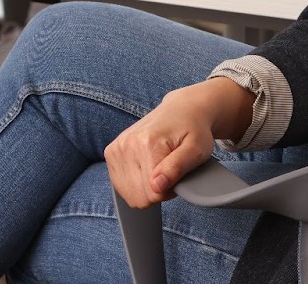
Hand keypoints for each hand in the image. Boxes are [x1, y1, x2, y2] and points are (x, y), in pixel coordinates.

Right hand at [106, 80, 251, 208]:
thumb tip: (156, 186)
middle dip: (157, 191)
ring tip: (159, 169)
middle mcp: (127, 145)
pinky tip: (146, 170)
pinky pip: (120, 186)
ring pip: (128, 194)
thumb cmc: (193, 130)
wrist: (181, 110)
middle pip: (139, 197)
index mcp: (148, 144)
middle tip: (169, 172)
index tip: (177, 175)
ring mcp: (116, 148)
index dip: (169, 191)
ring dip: (145, 189)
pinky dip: (134, 184)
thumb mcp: (196, 149)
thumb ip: (177, 168)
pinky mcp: (111, 152)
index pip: (153, 194)